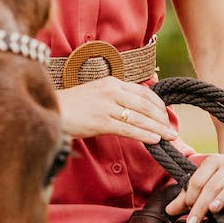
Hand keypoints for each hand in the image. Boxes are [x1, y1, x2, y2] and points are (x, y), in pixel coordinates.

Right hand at [56, 78, 176, 144]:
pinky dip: (144, 134)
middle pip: (144, 105)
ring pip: (139, 118)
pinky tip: (154, 140)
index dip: (158, 104)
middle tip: (172, 129)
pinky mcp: (101, 121)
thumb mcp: (95, 92)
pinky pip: (128, 128)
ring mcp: (106, 106)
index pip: (143, 91)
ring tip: (169, 137)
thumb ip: (114, 96)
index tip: (165, 114)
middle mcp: (111, 91)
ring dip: (157, 128)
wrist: (51, 110)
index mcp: (111, 82)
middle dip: (161, 118)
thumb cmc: (72, 105)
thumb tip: (133, 108)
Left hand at [166, 152, 223, 222]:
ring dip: (218, 201)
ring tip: (211, 211)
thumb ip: (186, 197)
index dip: (191, 195)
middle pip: (211, 186)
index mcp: (213, 161)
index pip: (197, 180)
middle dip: (200, 205)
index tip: (187, 208)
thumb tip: (169, 211)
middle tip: (192, 222)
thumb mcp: (204, 184)